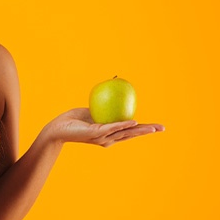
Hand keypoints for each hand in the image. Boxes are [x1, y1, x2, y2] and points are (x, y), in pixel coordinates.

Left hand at [46, 108, 163, 147]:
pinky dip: (123, 124)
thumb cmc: (75, 119)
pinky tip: (133, 121)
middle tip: (161, 128)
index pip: (129, 131)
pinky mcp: (96, 133)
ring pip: (125, 132)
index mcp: (109, 134)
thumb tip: (114, 81)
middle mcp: (108, 138)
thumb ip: (105, 102)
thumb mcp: (93, 108)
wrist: (59, 128)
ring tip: (152, 128)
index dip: (143, 129)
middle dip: (147, 131)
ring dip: (140, 130)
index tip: (157, 127)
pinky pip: (112, 127)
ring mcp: (103, 137)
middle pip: (131, 134)